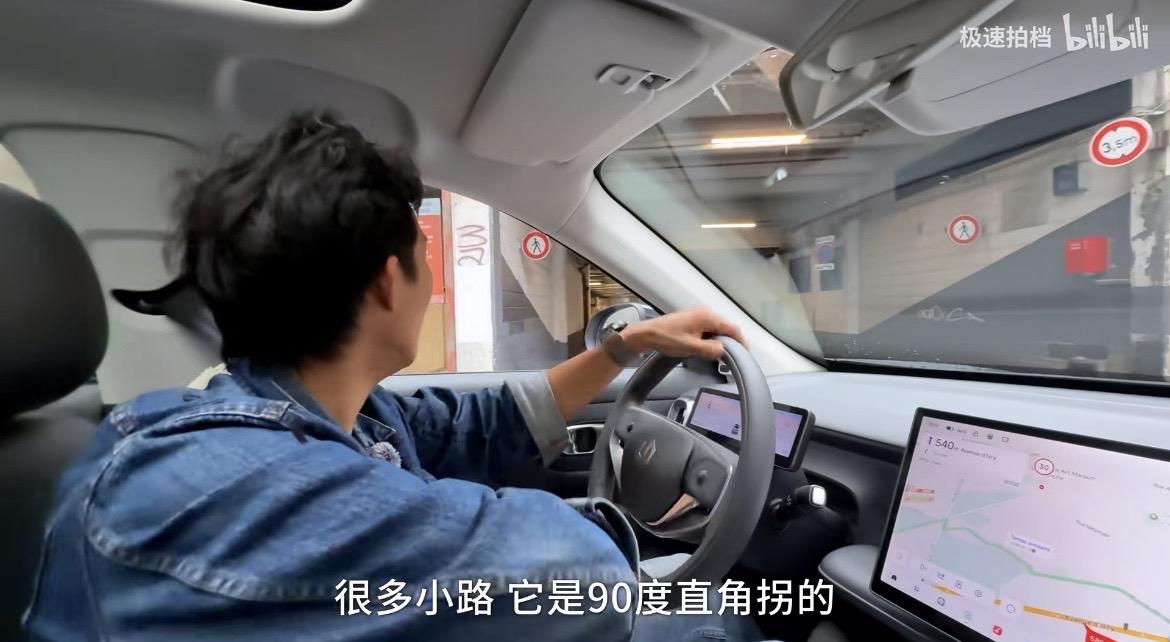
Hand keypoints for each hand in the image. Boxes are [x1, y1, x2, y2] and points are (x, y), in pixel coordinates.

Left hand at [621, 307, 745, 360]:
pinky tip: (707, 347)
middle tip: (733, 357)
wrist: (647, 334)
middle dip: (730, 341)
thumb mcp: (692, 348)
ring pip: (716, 328)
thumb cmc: (668, 339)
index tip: (746, 353)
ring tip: (720, 354)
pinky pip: (708, 328)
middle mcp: (706, 312)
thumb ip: (712, 349)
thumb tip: (724, 350)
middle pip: (726, 327)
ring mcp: (698, 314)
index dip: (741, 341)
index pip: (732, 328)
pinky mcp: (692, 319)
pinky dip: (710, 337)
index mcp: (708, 316)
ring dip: (719, 340)